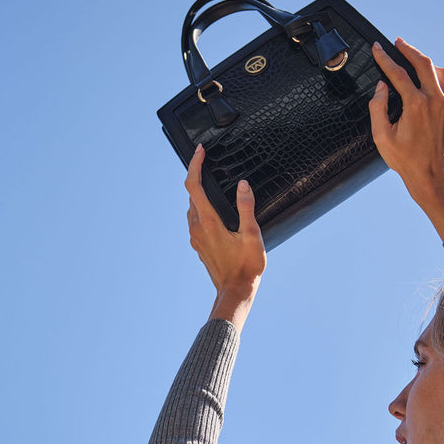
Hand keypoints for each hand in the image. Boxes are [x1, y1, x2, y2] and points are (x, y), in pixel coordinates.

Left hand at [185, 145, 266, 330]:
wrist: (235, 292)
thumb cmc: (245, 267)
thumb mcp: (252, 235)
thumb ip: (246, 207)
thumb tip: (243, 185)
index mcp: (208, 221)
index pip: (194, 185)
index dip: (195, 165)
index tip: (200, 151)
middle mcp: (197, 228)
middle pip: (191, 195)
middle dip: (197, 177)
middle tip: (208, 164)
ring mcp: (196, 238)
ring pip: (192, 209)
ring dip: (199, 195)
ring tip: (213, 187)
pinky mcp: (199, 246)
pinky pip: (195, 221)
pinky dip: (201, 210)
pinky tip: (215, 213)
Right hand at [369, 38, 443, 240]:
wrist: (432, 177)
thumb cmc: (406, 160)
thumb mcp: (382, 136)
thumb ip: (377, 107)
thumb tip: (381, 86)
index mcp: (416, 105)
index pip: (398, 73)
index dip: (384, 58)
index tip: (377, 48)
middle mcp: (436, 101)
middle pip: (423, 63)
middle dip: (409, 50)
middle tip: (398, 43)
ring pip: (440, 72)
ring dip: (426, 63)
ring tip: (414, 60)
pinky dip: (437, 79)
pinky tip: (428, 82)